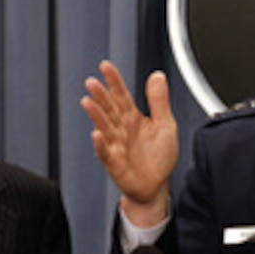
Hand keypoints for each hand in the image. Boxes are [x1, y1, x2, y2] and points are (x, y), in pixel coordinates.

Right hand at [81, 60, 178, 226]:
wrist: (156, 186)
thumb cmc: (159, 158)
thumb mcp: (166, 125)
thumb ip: (159, 101)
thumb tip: (157, 75)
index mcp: (133, 118)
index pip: (122, 95)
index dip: (114, 81)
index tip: (105, 66)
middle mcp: (122, 129)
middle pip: (109, 109)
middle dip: (100, 95)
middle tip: (92, 82)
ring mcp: (116, 145)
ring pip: (104, 127)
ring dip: (96, 115)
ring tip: (88, 102)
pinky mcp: (114, 162)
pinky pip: (105, 152)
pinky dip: (100, 144)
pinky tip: (97, 135)